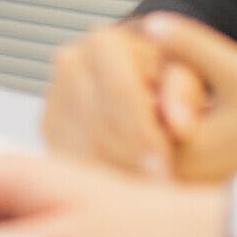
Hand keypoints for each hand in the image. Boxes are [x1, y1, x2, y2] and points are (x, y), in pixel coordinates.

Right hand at [43, 17, 202, 175]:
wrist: (143, 81)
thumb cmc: (170, 79)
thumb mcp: (188, 79)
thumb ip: (185, 94)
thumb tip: (181, 128)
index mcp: (103, 42)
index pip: (121, 90)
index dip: (143, 131)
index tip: (166, 165)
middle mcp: (70, 62)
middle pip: (97, 122)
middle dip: (130, 159)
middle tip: (159, 189)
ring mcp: (53, 94)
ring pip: (80, 146)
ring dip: (115, 175)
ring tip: (147, 194)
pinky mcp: (47, 126)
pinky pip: (68, 161)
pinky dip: (98, 181)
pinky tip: (127, 191)